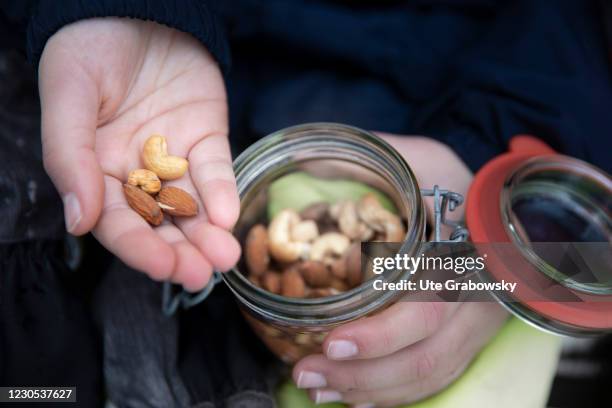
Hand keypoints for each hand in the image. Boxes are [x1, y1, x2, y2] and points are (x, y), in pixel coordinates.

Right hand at [39, 18, 239, 290]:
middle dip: (180, 252)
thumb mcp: (69, 97)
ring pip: (192, 207)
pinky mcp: (206, 140)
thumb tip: (79, 222)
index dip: (139, 248)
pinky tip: (230, 215)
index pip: (118, 222)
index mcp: (98, 172)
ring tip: (224, 257)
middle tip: (200, 274)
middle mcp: (138, 174)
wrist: (135, 7)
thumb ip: (70, 158)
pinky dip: (223, 192)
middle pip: (160, 224)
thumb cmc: (88, 50)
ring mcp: (176, 159)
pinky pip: (215, 170)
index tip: (162, 266)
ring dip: (208, 234)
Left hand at [293, 135, 507, 406]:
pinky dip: (393, 392)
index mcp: (463, 258)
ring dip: (371, 390)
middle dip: (363, 374)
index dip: (380, 336)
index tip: (331, 342)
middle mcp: (473, 301)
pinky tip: (354, 395)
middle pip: (425, 357)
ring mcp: (474, 325)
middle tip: (307, 374)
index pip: (426, 311)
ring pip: (428, 375)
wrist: (506, 205)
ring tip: (317, 388)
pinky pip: (435, 377)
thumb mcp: (421, 157)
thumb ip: (372, 158)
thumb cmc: (458, 181)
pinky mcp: (467, 337)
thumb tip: (309, 163)